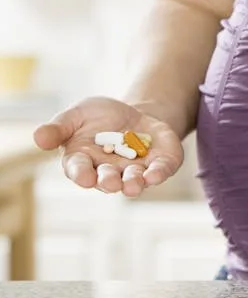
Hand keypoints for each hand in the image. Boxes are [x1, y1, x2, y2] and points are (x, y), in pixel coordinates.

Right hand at [33, 97, 182, 196]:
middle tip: (111, 182)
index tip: (84, 177)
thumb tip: (38, 138)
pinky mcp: (159, 163)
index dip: (81, 174)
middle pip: (108, 180)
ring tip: (134, 184)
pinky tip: (156, 174)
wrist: (133, 114)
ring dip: (134, 183)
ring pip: (134, 181)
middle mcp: (109, 171)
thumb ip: (58, 128)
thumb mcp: (76, 115)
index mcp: (84, 161)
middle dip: (109, 182)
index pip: (79, 170)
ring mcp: (135, 170)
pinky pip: (160, 171)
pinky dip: (159, 173)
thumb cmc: (98, 117)